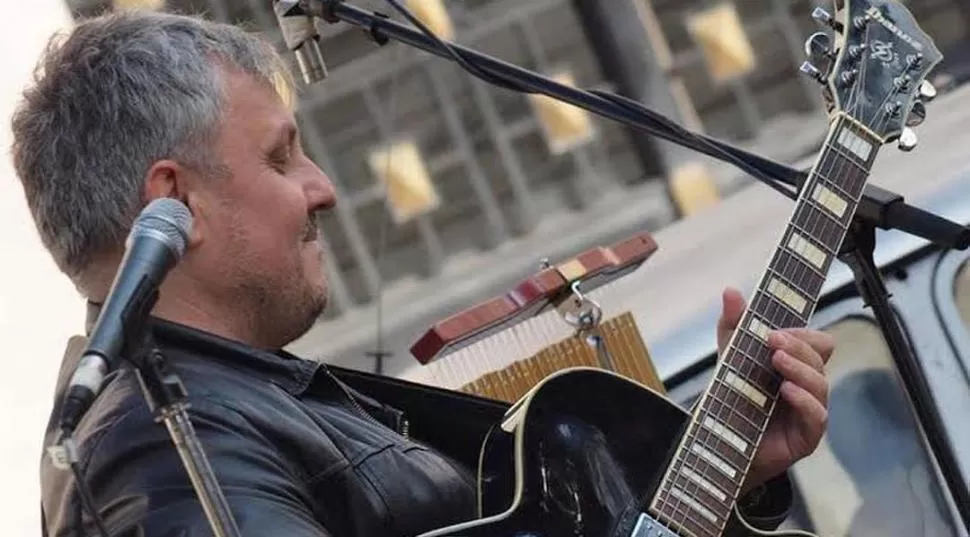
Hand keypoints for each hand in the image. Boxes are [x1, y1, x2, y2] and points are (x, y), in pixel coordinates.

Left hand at [714, 287, 834, 491]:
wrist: (718, 447)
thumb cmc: (732, 403)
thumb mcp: (729, 361)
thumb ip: (733, 328)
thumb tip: (731, 291)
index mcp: (794, 365)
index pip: (817, 342)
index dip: (803, 332)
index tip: (777, 328)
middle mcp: (806, 386)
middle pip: (819, 358)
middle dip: (798, 345)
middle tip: (773, 340)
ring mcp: (808, 411)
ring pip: (820, 384)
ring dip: (800, 368)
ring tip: (777, 360)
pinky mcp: (806, 437)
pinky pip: (817, 417)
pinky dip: (804, 401)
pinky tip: (787, 391)